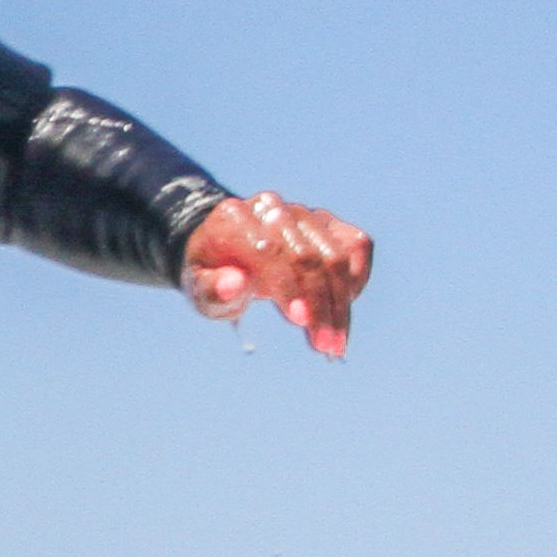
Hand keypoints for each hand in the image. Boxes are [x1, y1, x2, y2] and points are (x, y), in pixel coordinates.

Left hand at [185, 193, 373, 355]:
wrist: (224, 248)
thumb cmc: (213, 276)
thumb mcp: (200, 290)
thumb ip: (212, 290)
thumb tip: (235, 284)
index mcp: (234, 219)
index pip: (272, 252)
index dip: (290, 288)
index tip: (302, 324)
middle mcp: (273, 209)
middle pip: (310, 258)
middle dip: (321, 306)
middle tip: (326, 347)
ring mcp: (304, 213)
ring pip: (337, 255)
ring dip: (342, 303)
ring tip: (336, 342)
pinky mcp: (328, 222)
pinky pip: (357, 245)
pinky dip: (357, 278)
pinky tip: (342, 308)